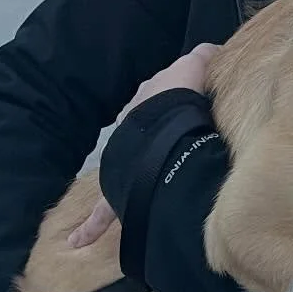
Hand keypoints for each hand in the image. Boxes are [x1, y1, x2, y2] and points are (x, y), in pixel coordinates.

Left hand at [66, 42, 220, 249]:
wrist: (162, 131)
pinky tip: (78, 241)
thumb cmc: (182, 100)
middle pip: (144, 132)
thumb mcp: (198, 68)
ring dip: (135, 174)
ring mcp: (123, 158)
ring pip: (128, 167)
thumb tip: (214, 50)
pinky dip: (92, 225)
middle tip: (176, 148)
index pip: (160, 98)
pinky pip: (104, 211)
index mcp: (147, 99)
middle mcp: (130, 127)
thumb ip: (207, 57)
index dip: (176, 102)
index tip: (191, 112)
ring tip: (153, 186)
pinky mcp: (120, 189)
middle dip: (154, 139)